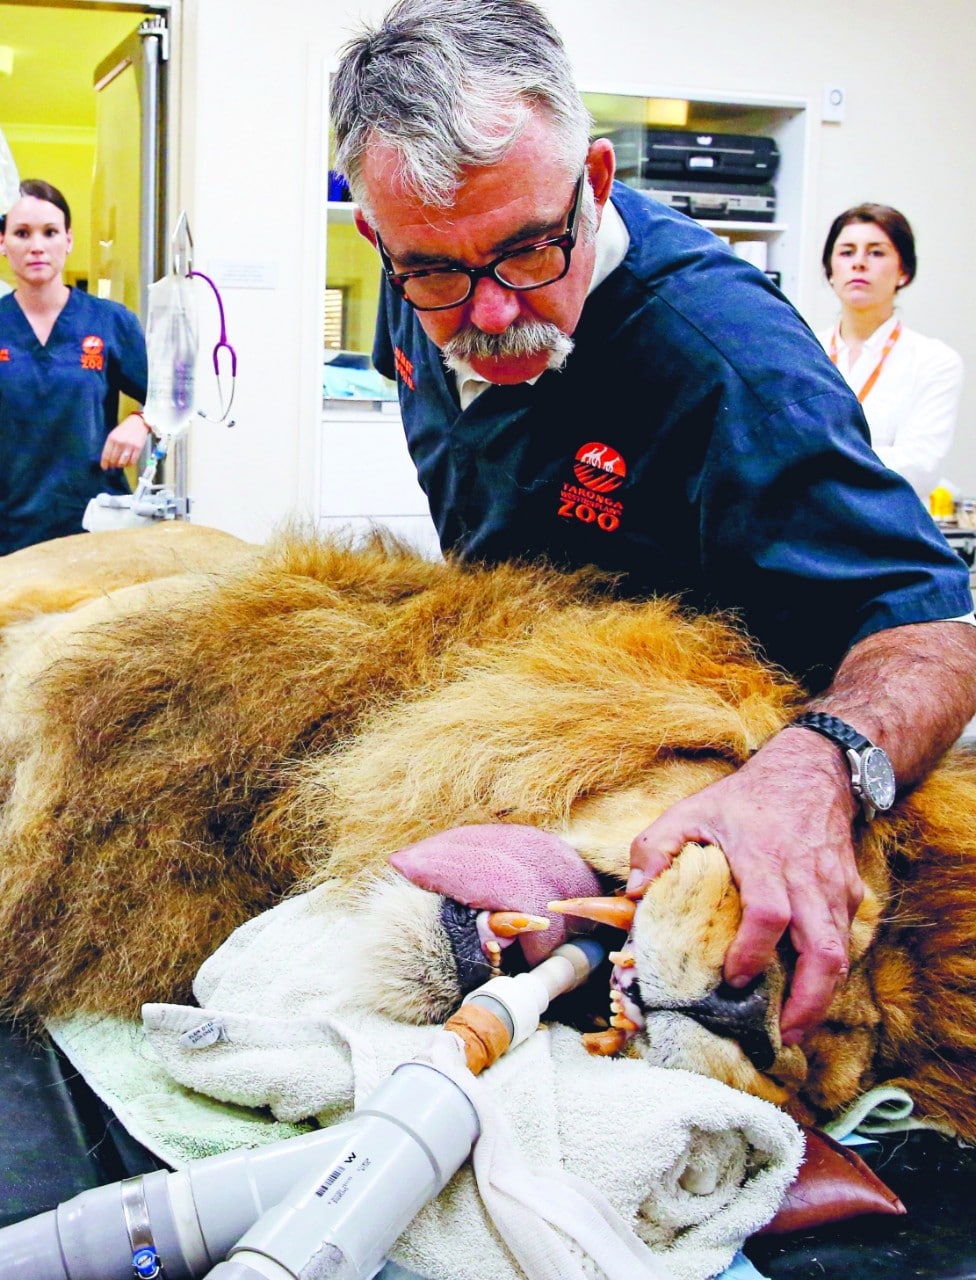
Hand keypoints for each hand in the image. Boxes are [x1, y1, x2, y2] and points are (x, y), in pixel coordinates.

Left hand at [101, 413, 150, 469]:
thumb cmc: (125, 429)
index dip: (104, 463)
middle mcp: (120, 443)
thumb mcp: (114, 434)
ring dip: (121, 465)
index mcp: (112, 438)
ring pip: (122, 462)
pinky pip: (132, 461)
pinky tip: (128, 462)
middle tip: (113, 465)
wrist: (138, 423)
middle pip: (114, 460)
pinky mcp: (138, 449)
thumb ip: (110, 445)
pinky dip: (129, 464)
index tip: (104, 467)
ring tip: (120, 464)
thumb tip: (108, 459)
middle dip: (113, 464)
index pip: (106, 455)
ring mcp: (129, 446)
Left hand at [627, 727, 863, 1043]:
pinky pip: (845, 941)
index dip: (753, 953)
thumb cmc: (745, 800)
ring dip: (820, 997)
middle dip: (807, 1000)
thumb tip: (633, 894)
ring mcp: (834, 889)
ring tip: (793, 1030)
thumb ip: (656, 847)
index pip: (769, 914)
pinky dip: (828, 973)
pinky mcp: (850, 895)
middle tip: (782, 1035)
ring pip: (840, 953)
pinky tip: (805, 993)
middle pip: (823, 950)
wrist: (812, 772)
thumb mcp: (691, 810)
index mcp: (764, 858)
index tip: (732, 979)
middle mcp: (806, 879)